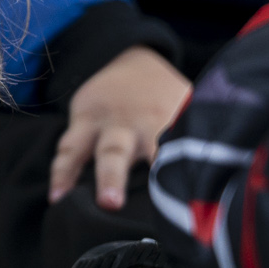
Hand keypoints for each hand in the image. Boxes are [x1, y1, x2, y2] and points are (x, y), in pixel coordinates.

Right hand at [50, 45, 192, 208]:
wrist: (131, 61)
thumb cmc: (169, 100)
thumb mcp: (189, 112)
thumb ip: (194, 143)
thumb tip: (211, 188)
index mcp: (165, 123)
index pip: (168, 153)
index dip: (169, 178)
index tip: (172, 206)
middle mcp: (132, 124)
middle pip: (120, 151)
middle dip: (112, 177)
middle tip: (110, 204)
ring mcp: (104, 122)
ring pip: (86, 148)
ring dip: (73, 173)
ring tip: (66, 201)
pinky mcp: (82, 120)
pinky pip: (68, 147)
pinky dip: (61, 172)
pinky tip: (57, 198)